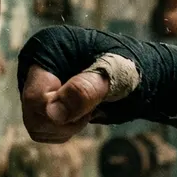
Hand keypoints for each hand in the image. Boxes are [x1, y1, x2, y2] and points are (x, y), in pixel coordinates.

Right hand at [17, 25, 176, 142]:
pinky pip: (44, 130)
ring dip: (67, 127)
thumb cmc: (132, 68)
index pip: (34, 97)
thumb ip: (85, 90)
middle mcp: (36, 63)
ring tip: (92, 108)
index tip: (90, 108)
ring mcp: (39, 82)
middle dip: (66, 121)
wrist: (143, 74)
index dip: (60, 112)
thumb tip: (52, 112)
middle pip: (33, 115)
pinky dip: (66, 129)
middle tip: (94, 108)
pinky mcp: (45, 98)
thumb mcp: (114, 76)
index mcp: (46, 46)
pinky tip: (85, 112)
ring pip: (37, 126)